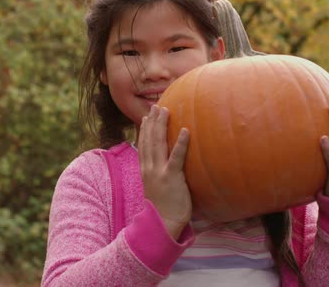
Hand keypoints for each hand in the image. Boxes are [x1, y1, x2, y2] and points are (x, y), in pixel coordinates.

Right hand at [138, 105, 191, 239]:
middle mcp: (149, 168)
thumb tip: (164, 164)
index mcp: (145, 170)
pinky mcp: (172, 177)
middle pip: (149, 139)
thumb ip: (158, 173)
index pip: (143, 144)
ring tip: (166, 110)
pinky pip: (176, 157)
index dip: (145, 129)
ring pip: (158, 144)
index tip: (148, 115)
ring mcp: (159, 172)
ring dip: (162, 126)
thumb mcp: (156, 186)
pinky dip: (180, 143)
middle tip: (157, 106)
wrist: (163, 223)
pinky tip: (185, 130)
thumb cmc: (163, 207)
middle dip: (152, 121)